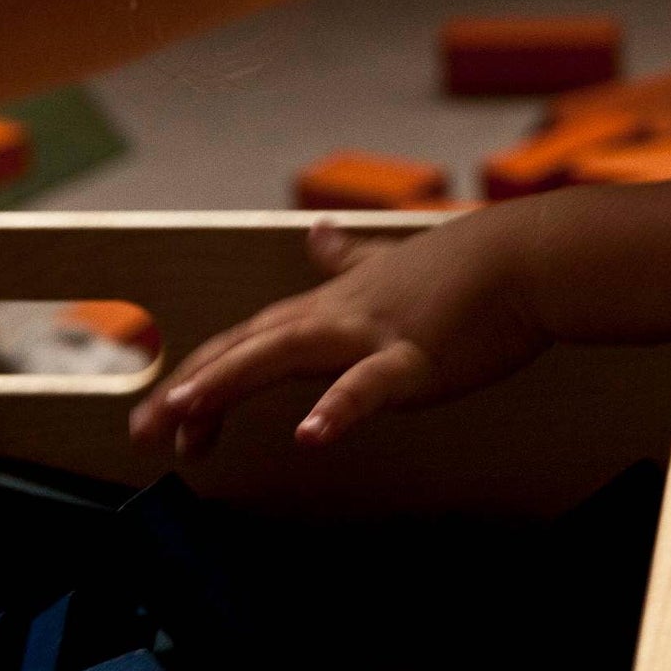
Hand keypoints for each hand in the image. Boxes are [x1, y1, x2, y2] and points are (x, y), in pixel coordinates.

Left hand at [130, 211, 547, 454]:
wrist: (526, 258)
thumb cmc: (467, 268)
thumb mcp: (390, 261)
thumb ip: (346, 257)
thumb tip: (315, 235)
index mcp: (328, 307)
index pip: (248, 342)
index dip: (203, 374)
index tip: (170, 415)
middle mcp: (334, 318)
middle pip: (245, 350)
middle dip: (190, 388)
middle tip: (144, 430)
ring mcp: (370, 336)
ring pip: (283, 355)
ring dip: (229, 382)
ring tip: (185, 414)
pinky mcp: (414, 359)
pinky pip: (368, 386)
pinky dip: (338, 408)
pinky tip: (311, 436)